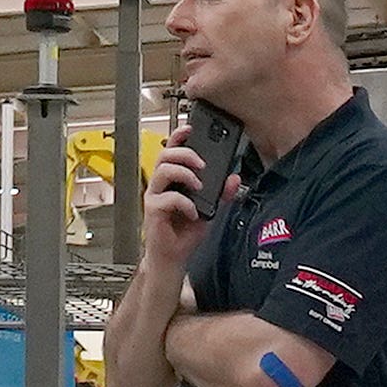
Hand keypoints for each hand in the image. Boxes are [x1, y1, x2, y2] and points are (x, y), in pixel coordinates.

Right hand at [139, 134, 217, 268]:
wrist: (173, 257)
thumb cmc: (184, 233)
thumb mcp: (209, 210)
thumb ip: (221, 194)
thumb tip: (234, 179)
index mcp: (172, 181)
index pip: (171, 151)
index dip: (179, 137)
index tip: (191, 129)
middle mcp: (160, 185)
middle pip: (165, 155)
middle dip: (185, 154)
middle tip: (202, 164)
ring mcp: (154, 197)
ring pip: (163, 171)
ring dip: (184, 173)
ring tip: (198, 185)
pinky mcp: (153, 210)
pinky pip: (167, 198)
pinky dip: (184, 203)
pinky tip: (192, 213)